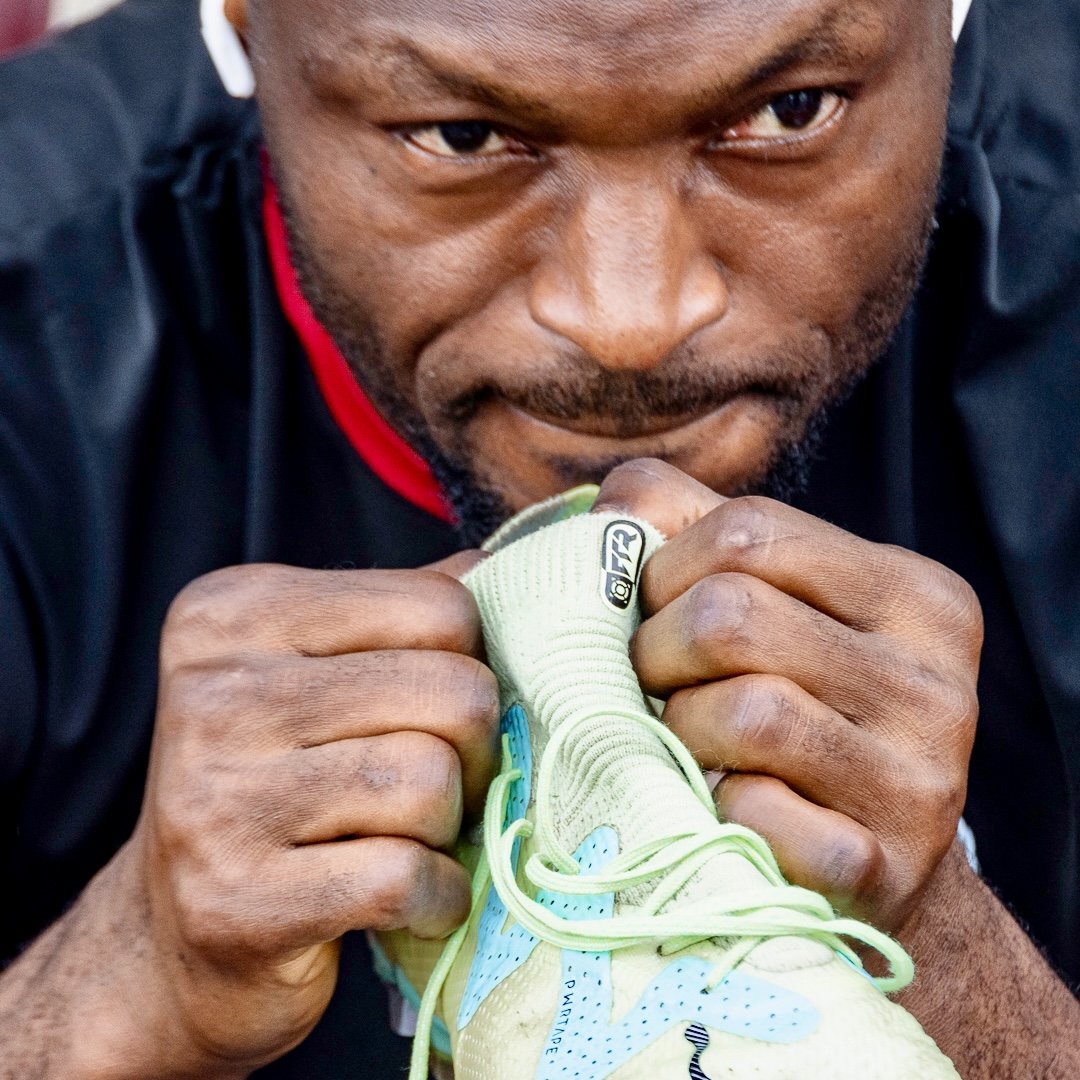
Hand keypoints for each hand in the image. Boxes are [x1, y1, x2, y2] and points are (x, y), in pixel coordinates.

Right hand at [111, 558, 498, 1074]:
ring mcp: (216, 798)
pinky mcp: (238, 901)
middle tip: (445, 781)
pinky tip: (413, 899)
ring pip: (432, 782)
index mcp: (234, 611)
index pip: (438, 608)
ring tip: (411, 836)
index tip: (438, 711)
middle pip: (451, 692)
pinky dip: (438, 895)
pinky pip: (407, 877)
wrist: (174, 936)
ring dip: (450, 825)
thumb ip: (401, 610)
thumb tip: (502, 566)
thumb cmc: (272, 783)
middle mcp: (213, 692)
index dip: (471, 666)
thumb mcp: (314, 668)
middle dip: (475, 750)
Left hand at [594, 459, 981, 934]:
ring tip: (686, 743)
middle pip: (731, 616)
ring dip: (678, 731)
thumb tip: (611, 506)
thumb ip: (690, 527)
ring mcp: (918, 778)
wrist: (861, 862)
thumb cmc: (792, 708)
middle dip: (656, 651)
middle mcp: (931, 679)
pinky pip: (755, 811)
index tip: (652, 613)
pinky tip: (729, 808)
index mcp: (909, 592)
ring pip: (742, 712)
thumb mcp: (766, 599)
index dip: (664, 570)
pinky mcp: (882, 866)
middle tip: (652, 683)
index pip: (747, 529)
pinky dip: (715, 808)